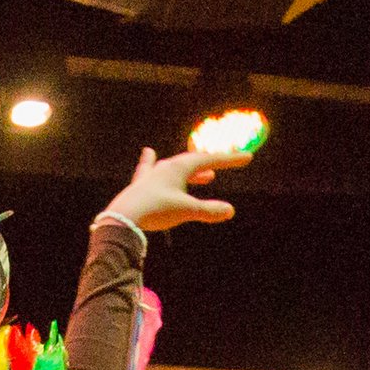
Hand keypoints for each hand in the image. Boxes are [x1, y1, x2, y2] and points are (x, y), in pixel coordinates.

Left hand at [99, 147, 234, 236]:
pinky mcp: (141, 186)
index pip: (209, 160)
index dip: (229, 159)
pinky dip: (154, 163)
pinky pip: (150, 170)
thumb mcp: (186, 210)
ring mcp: (152, 175)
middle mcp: (166, 167)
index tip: (247, 157)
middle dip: (213, 164)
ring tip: (208, 176)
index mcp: (179, 167)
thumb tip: (229, 210)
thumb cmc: (156, 210)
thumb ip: (208, 210)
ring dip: (194, 173)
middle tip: (228, 164)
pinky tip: (149, 152)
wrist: (123, 217)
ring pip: (177, 168)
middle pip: (194, 162)